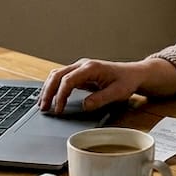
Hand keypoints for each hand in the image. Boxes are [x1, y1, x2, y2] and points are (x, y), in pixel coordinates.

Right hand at [39, 57, 175, 114]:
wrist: (133, 74)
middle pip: (57, 75)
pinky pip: (61, 78)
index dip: (61, 96)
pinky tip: (49, 98)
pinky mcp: (79, 73)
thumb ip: (101, 99)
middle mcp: (83, 65)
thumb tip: (85, 105)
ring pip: (56, 75)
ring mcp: (79, 68)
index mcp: (91, 68)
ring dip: (48, 89)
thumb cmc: (127, 81)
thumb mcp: (118, 92)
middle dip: (48, 92)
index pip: (68, 80)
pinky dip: (53, 87)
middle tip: (43, 108)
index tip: (59, 109)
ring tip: (42, 104)